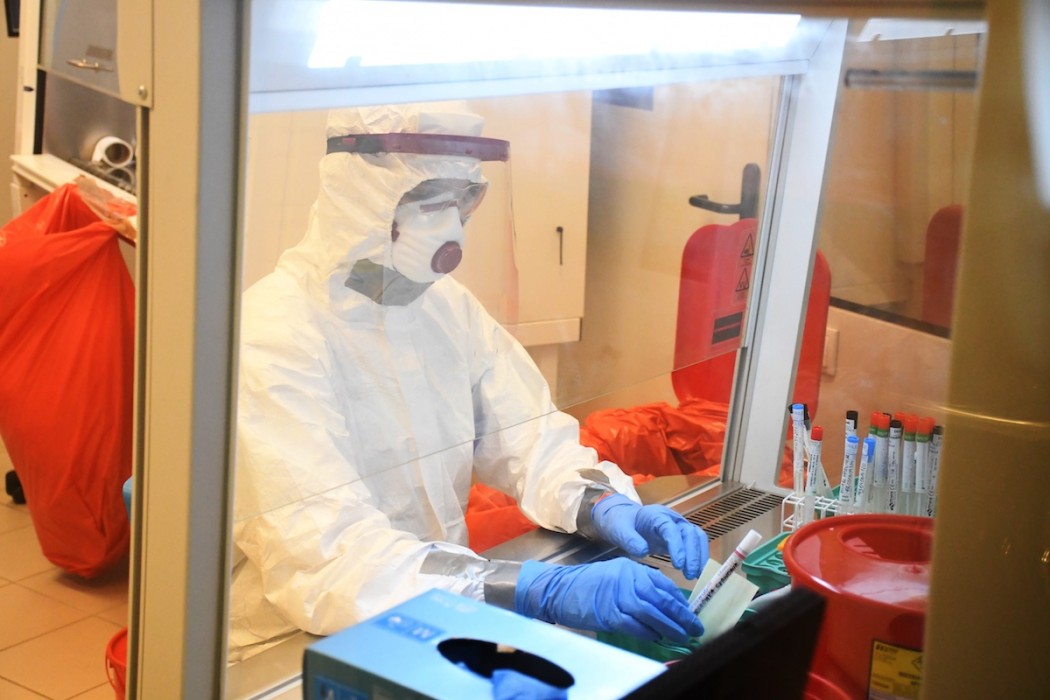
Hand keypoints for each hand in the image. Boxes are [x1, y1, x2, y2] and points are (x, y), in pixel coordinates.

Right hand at [514, 558, 703, 642]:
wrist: (558, 589)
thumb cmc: (586, 585)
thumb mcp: (615, 575)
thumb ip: (637, 585)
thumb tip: (663, 604)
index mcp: (631, 569)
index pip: (663, 584)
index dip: (679, 601)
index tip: (690, 613)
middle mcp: (627, 579)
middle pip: (662, 599)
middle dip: (682, 616)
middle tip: (695, 628)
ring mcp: (618, 596)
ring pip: (653, 614)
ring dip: (670, 628)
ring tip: (683, 637)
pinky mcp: (609, 614)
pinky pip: (636, 627)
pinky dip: (649, 634)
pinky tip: (658, 639)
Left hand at [591, 494, 708, 579]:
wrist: (624, 519)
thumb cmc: (622, 523)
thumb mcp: (620, 530)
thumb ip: (630, 539)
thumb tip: (643, 551)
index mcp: (656, 515)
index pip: (672, 529)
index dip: (677, 546)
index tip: (678, 565)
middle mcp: (672, 519)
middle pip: (690, 533)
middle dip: (693, 554)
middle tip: (690, 574)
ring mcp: (678, 527)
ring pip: (697, 538)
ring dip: (699, 556)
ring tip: (696, 575)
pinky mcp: (681, 537)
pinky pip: (695, 544)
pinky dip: (699, 557)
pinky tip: (696, 572)